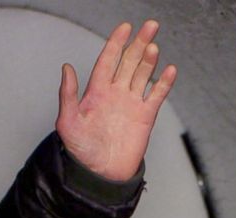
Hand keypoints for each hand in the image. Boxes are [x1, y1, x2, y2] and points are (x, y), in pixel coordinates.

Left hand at [56, 20, 176, 181]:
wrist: (100, 175)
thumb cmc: (81, 151)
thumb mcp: (67, 122)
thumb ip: (68, 95)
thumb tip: (66, 68)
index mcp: (96, 92)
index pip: (108, 60)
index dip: (116, 43)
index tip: (125, 27)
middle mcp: (115, 93)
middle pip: (129, 62)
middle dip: (139, 43)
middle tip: (150, 25)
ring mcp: (131, 104)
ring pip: (143, 74)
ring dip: (149, 60)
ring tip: (153, 45)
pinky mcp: (144, 117)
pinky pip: (156, 95)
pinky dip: (164, 83)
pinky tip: (169, 70)